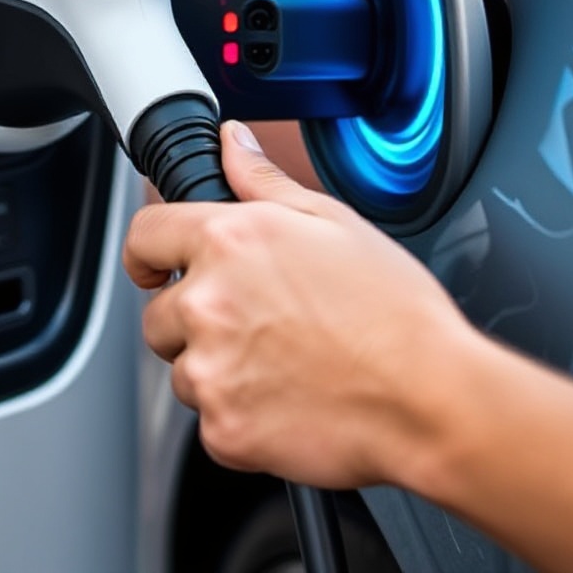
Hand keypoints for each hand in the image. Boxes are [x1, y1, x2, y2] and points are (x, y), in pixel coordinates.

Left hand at [122, 121, 472, 488]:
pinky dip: (238, 414)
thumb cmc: (391, 311)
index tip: (155, 265)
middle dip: (193, 317)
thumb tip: (233, 143)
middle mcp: (207, 303)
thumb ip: (264, 180)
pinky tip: (287, 397)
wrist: (429, 398)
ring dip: (215, 367)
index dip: (149, 250)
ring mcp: (211, 371)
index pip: (143, 235)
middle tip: (254, 323)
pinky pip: (210, 419)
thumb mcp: (332, 220)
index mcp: (227, 242)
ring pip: (182, 369)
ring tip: (281, 362)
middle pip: (159, 313)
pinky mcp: (224, 430)